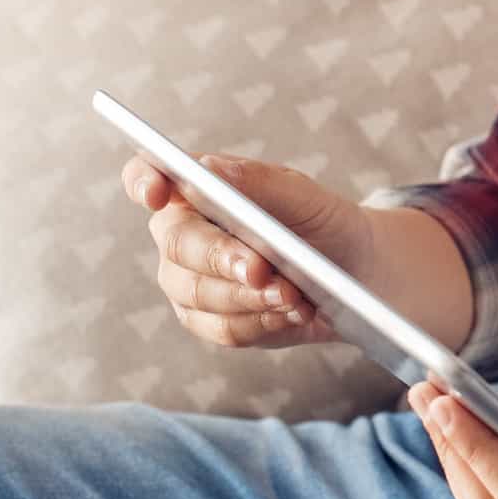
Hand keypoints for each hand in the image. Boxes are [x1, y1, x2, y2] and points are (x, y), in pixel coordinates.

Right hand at [124, 154, 372, 349]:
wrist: (354, 270)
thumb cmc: (319, 222)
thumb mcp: (301, 195)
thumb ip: (255, 181)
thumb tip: (207, 169)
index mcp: (196, 191)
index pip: (146, 177)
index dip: (143, 182)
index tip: (157, 194)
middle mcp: (182, 236)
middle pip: (178, 245)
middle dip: (222, 257)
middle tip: (261, 268)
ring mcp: (189, 282)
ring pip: (199, 294)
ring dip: (250, 296)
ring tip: (293, 294)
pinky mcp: (210, 322)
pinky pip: (222, 328)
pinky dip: (261, 321)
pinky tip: (292, 312)